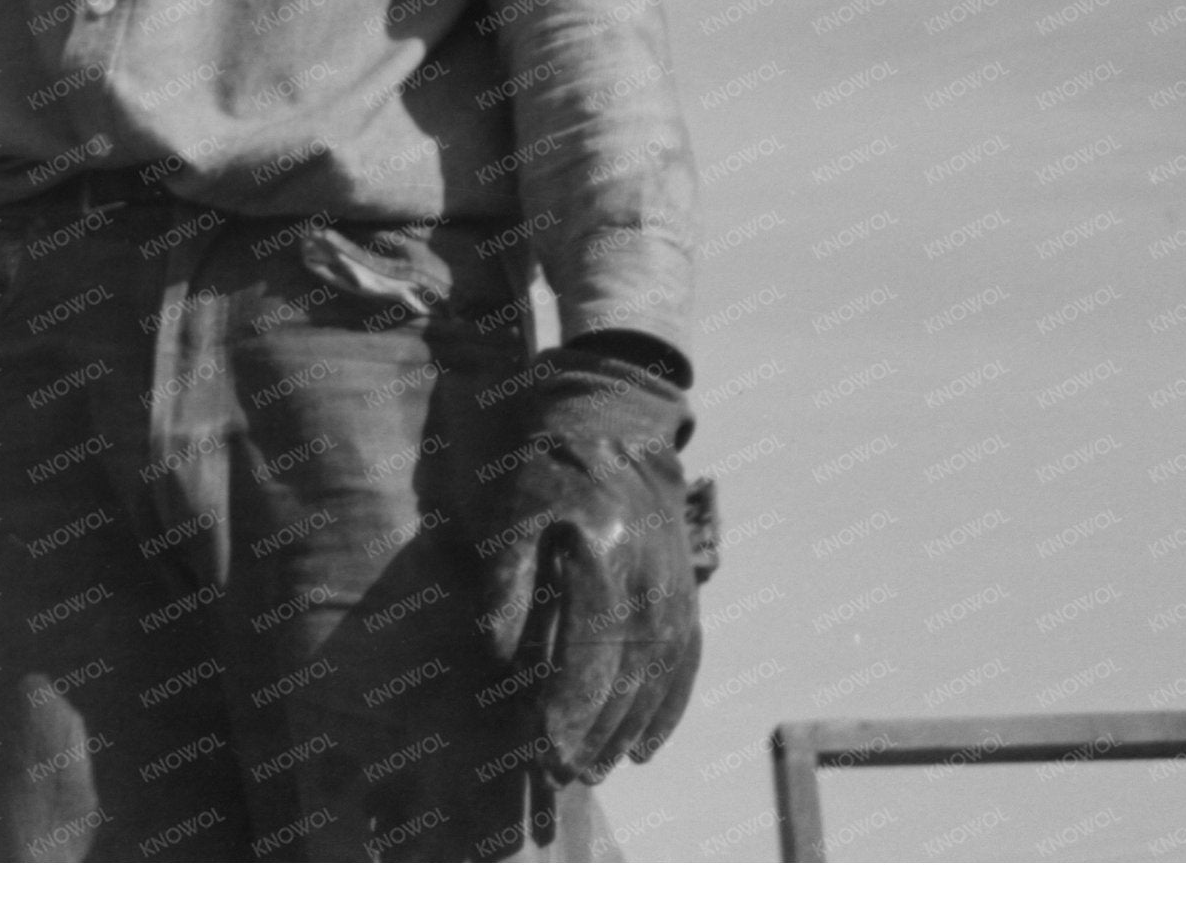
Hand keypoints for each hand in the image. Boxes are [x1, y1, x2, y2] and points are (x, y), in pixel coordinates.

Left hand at [475, 347, 704, 808]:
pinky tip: (648, 741)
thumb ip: (505, 581)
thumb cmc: (542, 462)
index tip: (545, 748)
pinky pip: (685, 653)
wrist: (612, 412)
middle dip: (598, 728)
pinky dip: (670, 703)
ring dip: (633, 726)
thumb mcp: (508, 508)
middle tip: (568, 773)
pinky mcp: (685, 582)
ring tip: (602, 767)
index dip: (568, 704)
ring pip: (661, 670)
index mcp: (599, 550)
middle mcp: (647, 570)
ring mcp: (674, 577)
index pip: (588, 647)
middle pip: (629, 670)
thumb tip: (499, 654)